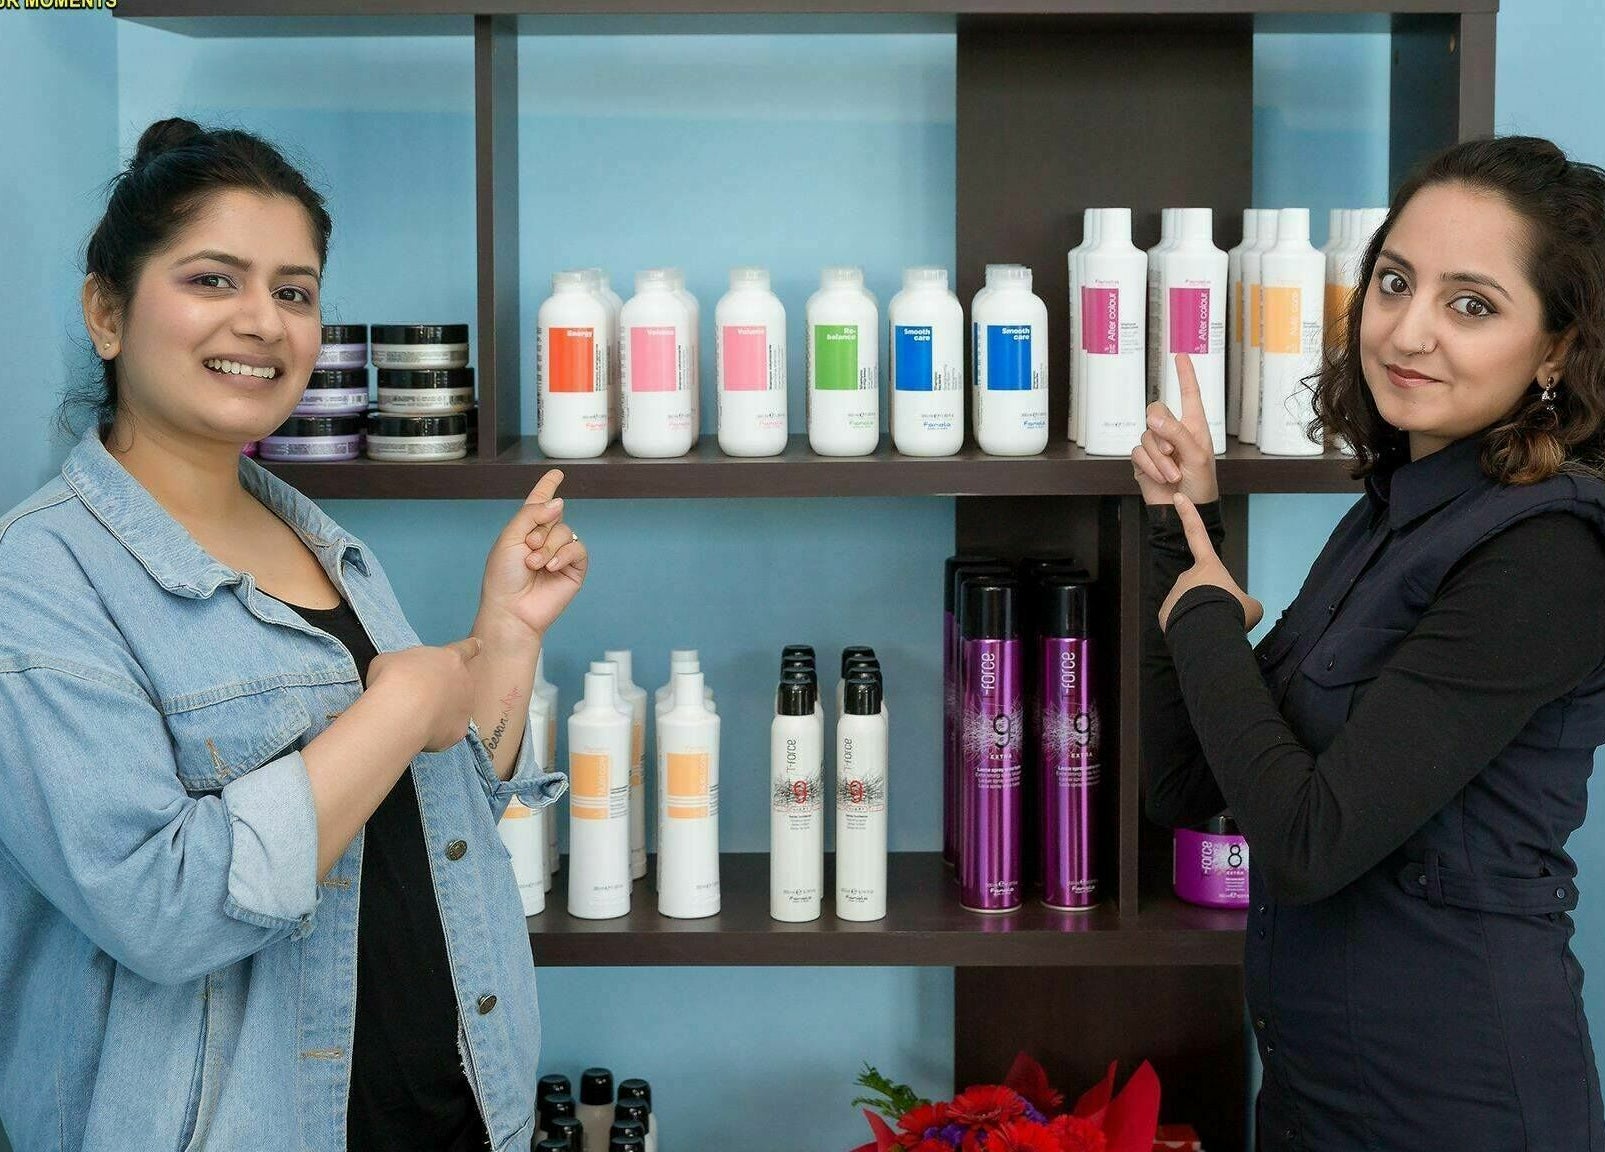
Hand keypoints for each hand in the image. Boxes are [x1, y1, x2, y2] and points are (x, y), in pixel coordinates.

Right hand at [368, 637, 482, 751]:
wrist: (402, 708)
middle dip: (445, 689)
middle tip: (420, 697)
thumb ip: (405, 665)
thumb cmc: (394, 677)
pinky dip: (436, 733)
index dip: (471, 647)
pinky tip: (420, 732)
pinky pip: (448, 731)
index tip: (479, 645)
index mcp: (450, 658)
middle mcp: (464, 680)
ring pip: (455, 709)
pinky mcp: (460, 730)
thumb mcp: (391, 659)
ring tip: (417, 716)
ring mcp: (466, 707)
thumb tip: (403, 676)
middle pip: (459, 683)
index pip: (465, 649)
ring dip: (442, 712)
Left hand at [474, 470, 587, 649]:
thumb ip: (533, 514)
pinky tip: (551, 567)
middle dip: (540, 531)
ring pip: (566, 533)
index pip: (539, 502)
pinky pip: (578, 550)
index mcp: (525, 530)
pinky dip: (564, 555)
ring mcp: (560, 554)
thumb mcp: (510, 537)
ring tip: (534, 565)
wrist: (512, 608)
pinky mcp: (574, 569)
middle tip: (527, 550)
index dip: (547, 486)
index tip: (556, 473)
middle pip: (555, 516)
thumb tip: (559, 503)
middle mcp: (544, 539)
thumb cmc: (503, 577)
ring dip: (548, 547)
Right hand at [1131, 353, 1218, 506]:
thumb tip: (1152, 417)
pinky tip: (1160, 477)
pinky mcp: (1143, 461)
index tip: (1181, 355)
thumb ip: (1176, 432)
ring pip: (1146, 436)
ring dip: (1159, 459)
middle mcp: (1173, 431)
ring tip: (1173, 474)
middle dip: (1162, 432)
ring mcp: (1156, 446)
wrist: (1186, 509)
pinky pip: (1137, 453)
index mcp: (1193, 425)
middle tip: (1172, 451)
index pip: (1189, 394)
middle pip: (1156, 411)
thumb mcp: (1196, 455)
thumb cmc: (1202, 483)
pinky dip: (1149, 466)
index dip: (1185, 374)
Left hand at [1159, 494, 1262, 633]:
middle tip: (1222, 615)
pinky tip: (1197, 633)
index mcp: (1209, 566)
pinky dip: (1188, 628)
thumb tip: (1238, 609)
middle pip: (1201, 589)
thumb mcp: (1250, 606)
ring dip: (1201, 616)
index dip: (1188, 515)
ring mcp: (1174, 593)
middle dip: (1210, 602)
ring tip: (1211, 625)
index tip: (1178, 498)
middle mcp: (1187, 575)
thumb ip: (1242, 603)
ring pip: (1190, 606)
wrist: (1210, 631)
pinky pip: (1179, 620)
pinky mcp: (1165, 613)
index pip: (1197, 533)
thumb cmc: (1233, 612)